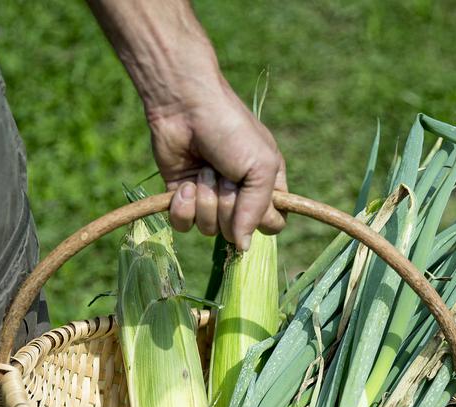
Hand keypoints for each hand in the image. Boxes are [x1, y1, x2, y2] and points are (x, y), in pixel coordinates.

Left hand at [148, 81, 287, 249]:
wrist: (186, 108)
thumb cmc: (231, 131)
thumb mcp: (260, 166)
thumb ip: (257, 211)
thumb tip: (244, 248)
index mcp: (266, 186)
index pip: (273, 224)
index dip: (261, 219)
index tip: (253, 198)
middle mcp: (239, 196)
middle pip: (237, 231)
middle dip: (227, 204)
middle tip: (224, 174)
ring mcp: (209, 199)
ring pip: (208, 230)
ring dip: (205, 201)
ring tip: (204, 171)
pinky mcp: (182, 198)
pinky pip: (183, 226)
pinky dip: (182, 206)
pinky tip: (184, 184)